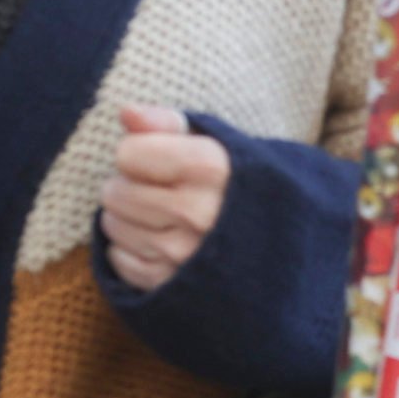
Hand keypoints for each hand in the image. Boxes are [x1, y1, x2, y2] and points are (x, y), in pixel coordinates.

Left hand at [98, 102, 231, 289]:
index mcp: (209, 167)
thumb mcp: (216, 144)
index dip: (141, 153)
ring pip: (113, 226)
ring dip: (127, 219)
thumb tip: (126, 112)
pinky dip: (129, 251)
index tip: (163, 163)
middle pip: (114, 191)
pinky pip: (119, 261)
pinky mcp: (172, 286)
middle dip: (130, 187)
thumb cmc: (240, 186)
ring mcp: (184, 254)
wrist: (285, 245)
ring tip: (160, 218)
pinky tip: (157, 243)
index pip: (128, 153)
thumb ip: (167, 123)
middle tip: (160, 192)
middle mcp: (197, 212)